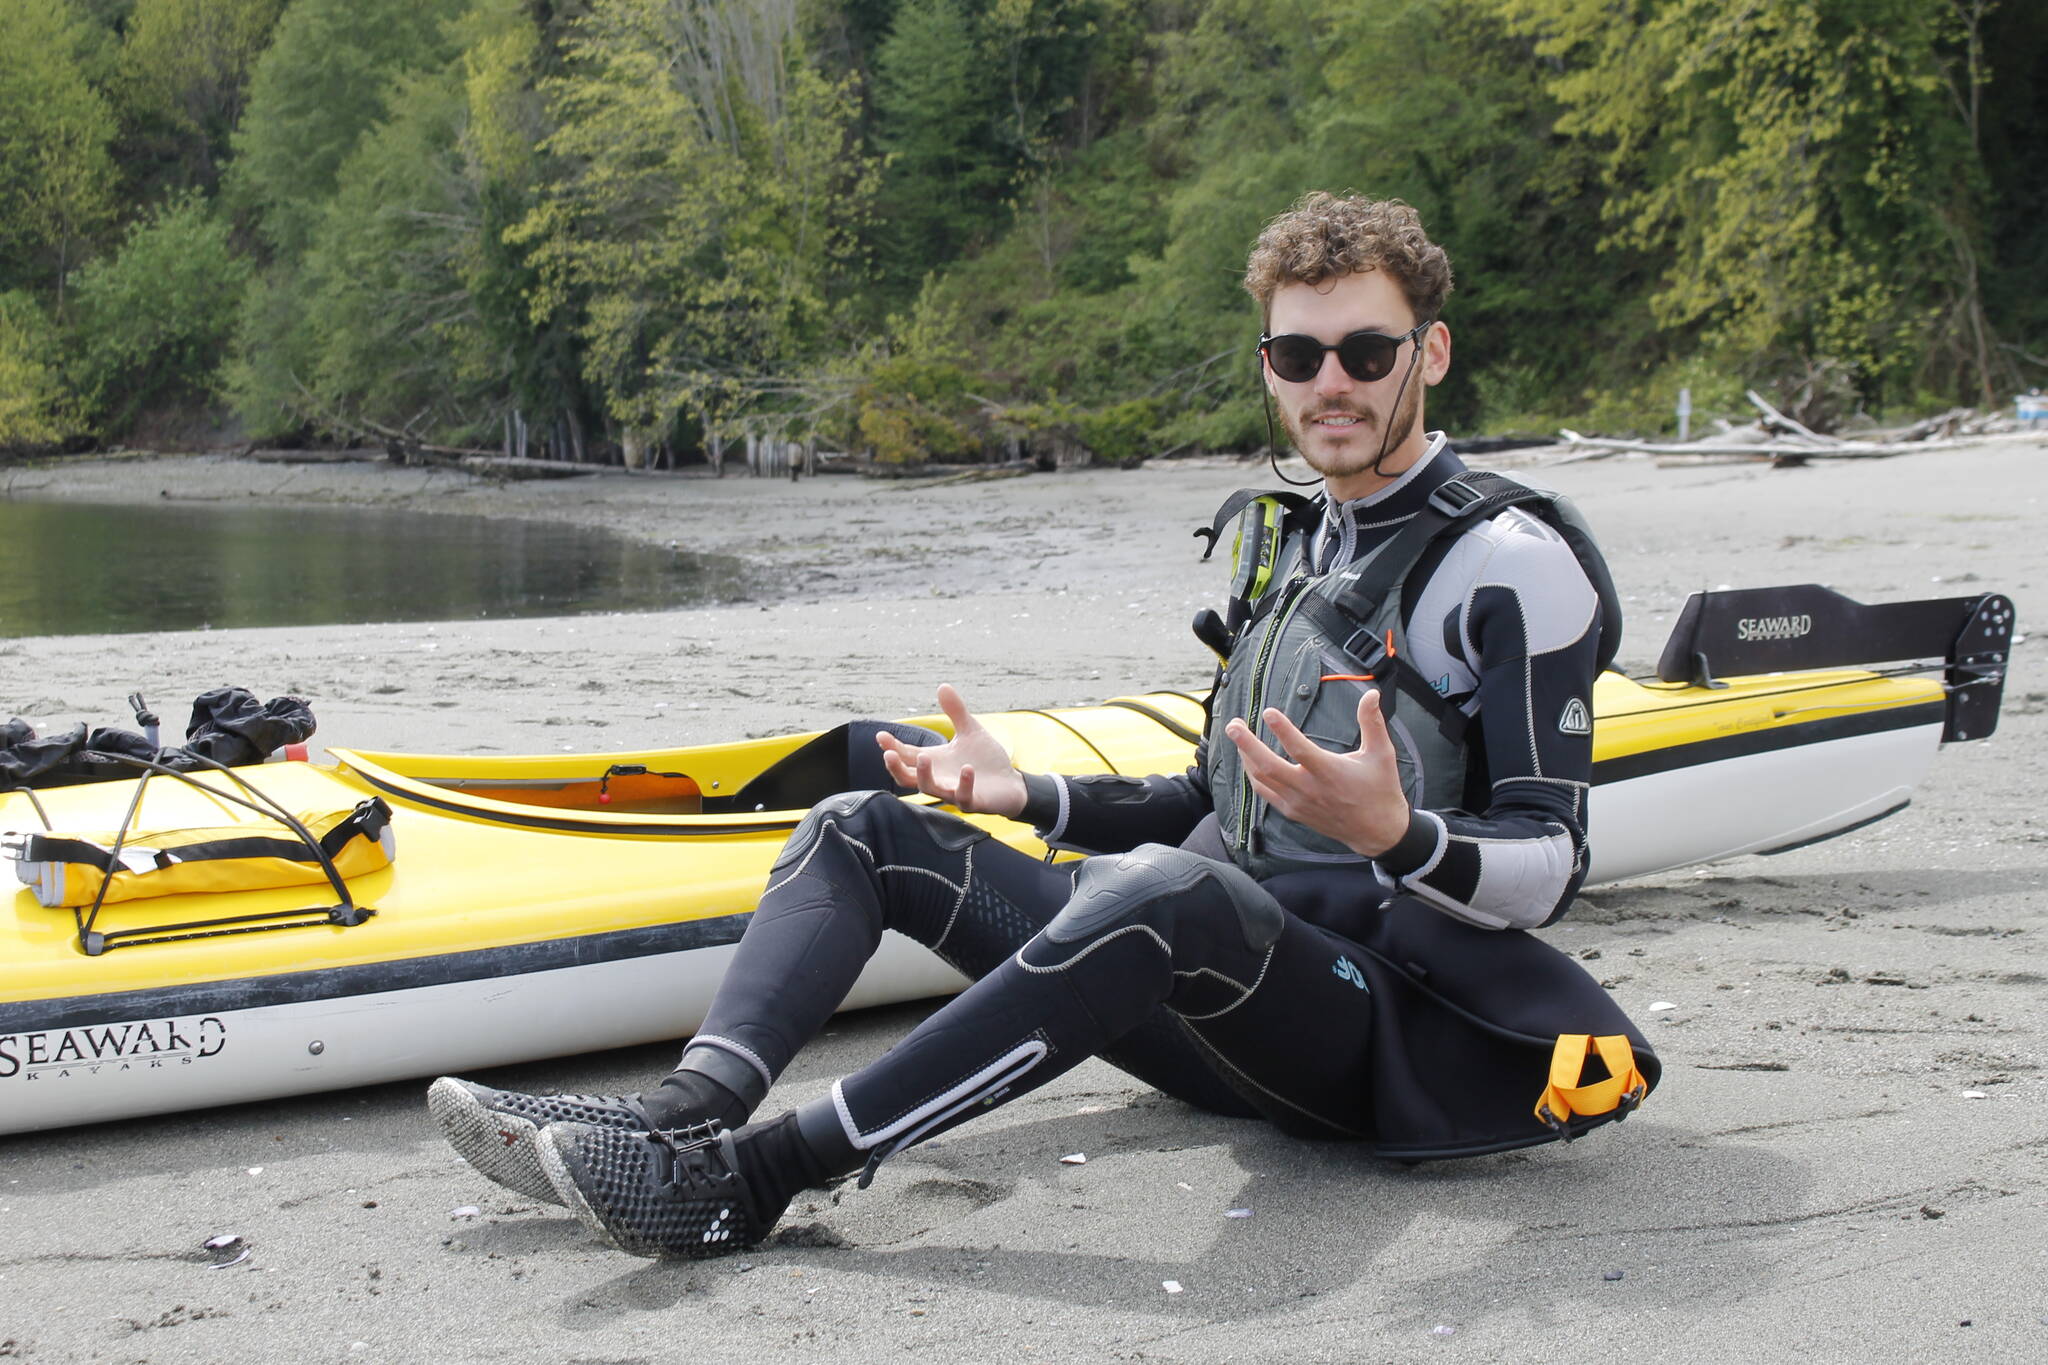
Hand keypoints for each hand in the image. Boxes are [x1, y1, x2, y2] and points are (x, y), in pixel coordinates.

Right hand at [877, 683, 1027, 816]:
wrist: (1011, 783)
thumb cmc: (986, 760)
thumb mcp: (970, 732)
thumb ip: (956, 712)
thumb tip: (942, 686)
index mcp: (935, 762)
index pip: (907, 756)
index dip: (892, 747)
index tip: (880, 735)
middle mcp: (939, 779)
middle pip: (908, 778)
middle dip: (896, 768)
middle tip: (888, 754)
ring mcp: (954, 793)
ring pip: (930, 789)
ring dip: (925, 775)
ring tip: (925, 757)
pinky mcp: (973, 802)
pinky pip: (964, 797)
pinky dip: (964, 783)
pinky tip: (967, 769)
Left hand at [1223, 690, 1410, 856]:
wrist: (1377, 831)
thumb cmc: (1380, 789)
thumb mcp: (1381, 754)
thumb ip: (1372, 722)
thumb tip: (1372, 694)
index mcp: (1330, 772)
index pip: (1300, 749)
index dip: (1283, 730)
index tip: (1268, 712)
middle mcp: (1310, 789)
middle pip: (1268, 766)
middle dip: (1246, 744)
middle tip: (1232, 724)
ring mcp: (1298, 802)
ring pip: (1262, 779)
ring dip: (1246, 757)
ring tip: (1237, 735)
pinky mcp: (1294, 812)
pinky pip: (1266, 793)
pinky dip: (1254, 775)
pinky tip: (1249, 761)